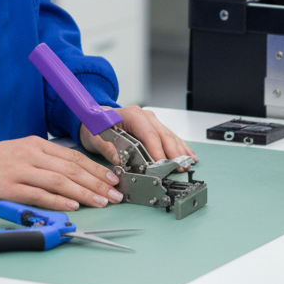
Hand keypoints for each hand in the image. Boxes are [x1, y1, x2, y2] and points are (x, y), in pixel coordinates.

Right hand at [0, 136, 124, 210]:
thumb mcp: (21, 153)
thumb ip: (45, 161)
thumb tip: (74, 175)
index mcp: (36, 144)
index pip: (73, 156)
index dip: (95, 168)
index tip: (112, 179)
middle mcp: (31, 155)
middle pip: (71, 169)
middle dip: (97, 182)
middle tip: (115, 193)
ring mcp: (20, 171)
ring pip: (60, 181)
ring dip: (85, 192)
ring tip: (102, 201)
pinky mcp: (10, 188)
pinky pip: (39, 194)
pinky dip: (59, 200)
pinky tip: (74, 205)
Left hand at [79, 106, 198, 170]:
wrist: (94, 119)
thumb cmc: (96, 126)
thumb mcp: (95, 137)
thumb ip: (106, 148)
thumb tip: (117, 160)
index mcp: (131, 115)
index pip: (148, 133)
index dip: (157, 150)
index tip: (163, 164)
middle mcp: (144, 116)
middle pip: (163, 135)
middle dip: (173, 153)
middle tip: (179, 168)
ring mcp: (151, 121)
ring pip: (169, 136)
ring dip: (179, 151)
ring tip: (187, 164)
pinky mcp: (154, 129)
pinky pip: (170, 138)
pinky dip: (180, 147)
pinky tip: (189, 156)